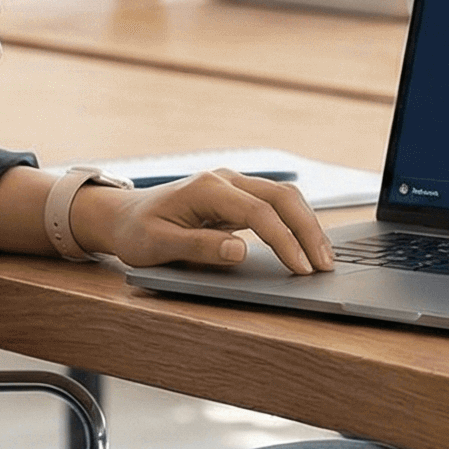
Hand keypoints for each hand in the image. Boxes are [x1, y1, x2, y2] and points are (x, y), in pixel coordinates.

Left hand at [72, 169, 335, 275]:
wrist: (122, 215)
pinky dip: (296, 222)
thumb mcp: (158, 245)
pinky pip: (276, 204)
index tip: (301, 269)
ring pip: (284, 197)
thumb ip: (199, 247)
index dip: (284, 241)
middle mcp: (225, 179)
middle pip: (282, 197)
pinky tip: (308, 245)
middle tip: (326, 265)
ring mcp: (233, 184)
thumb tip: (240, 250)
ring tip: (324, 258)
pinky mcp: (238, 196)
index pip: (258, 212)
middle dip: (308, 230)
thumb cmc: (136, 232)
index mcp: (206, 188)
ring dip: (307, 225)